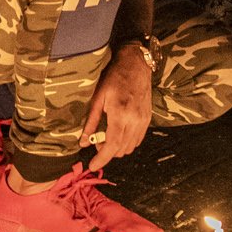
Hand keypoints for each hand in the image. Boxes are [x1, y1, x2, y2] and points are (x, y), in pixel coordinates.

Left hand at [79, 42, 154, 168]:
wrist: (136, 64)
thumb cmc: (113, 77)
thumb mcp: (97, 97)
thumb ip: (91, 122)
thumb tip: (83, 142)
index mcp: (120, 113)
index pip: (112, 145)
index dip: (101, 159)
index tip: (92, 166)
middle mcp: (134, 120)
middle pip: (120, 149)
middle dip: (106, 152)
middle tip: (96, 142)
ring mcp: (143, 120)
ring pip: (129, 147)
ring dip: (117, 148)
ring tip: (107, 136)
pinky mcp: (147, 119)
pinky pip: (137, 140)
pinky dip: (127, 142)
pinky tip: (119, 133)